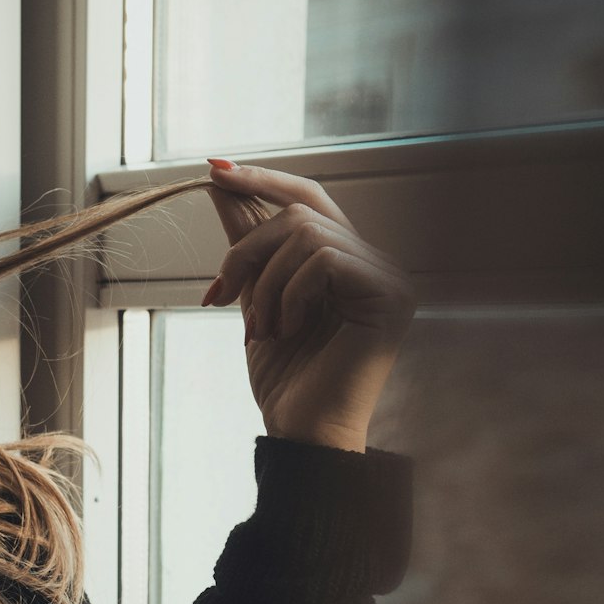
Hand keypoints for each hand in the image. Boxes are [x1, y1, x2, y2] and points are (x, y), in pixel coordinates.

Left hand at [200, 160, 413, 452]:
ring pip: (306, 232)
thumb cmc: (286, 378)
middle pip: (301, 210)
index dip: (262, 180)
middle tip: (220, 295)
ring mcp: (388, 277)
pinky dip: (290, 293)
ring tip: (262, 329)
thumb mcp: (256, 298)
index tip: (213, 171)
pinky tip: (288, 329)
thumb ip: (249, 244)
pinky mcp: (390, 293)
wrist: (302, 433)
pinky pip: (323, 259)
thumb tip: (222, 184)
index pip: (309, 198)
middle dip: (248, 248)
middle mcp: (376, 262)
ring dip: (265, 282)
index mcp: (348, 262)